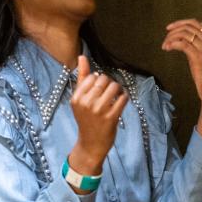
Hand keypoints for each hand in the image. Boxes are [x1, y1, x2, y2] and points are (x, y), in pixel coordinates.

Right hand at [69, 56, 127, 178]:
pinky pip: (123, 98)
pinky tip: (121, 103)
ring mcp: (99, 111)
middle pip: (105, 80)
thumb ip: (81, 77)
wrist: (90, 144)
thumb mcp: (80, 99)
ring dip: (119, 90)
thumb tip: (82, 57)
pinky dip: (124, 98)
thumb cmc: (86, 119)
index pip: (93, 77)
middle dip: (111, 84)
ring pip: (115, 87)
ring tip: (117, 96)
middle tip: (111, 92)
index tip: (102, 88)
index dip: (101, 80)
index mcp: (76, 97)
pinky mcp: (111, 117)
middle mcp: (86, 103)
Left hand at [161, 19, 201, 108]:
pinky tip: (168, 48)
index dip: (180, 23)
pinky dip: (173, 44)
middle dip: (173, 31)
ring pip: (184, 35)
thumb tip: (184, 35)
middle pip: (188, 28)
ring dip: (171, 38)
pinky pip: (183, 44)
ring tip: (165, 46)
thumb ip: (199, 44)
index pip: (195, 23)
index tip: (169, 28)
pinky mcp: (199, 57)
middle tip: (165, 40)